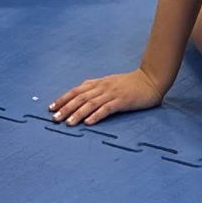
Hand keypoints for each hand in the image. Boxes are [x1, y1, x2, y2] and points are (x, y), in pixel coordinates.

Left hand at [49, 70, 163, 125]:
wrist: (150, 80)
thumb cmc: (129, 83)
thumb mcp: (109, 82)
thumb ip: (95, 87)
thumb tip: (80, 92)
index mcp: (98, 83)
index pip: (76, 90)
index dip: (63, 98)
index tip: (51, 108)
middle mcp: (102, 87)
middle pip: (80, 97)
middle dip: (66, 108)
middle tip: (54, 118)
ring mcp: (112, 93)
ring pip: (91, 103)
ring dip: (78, 113)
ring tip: (68, 123)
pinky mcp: (122, 101)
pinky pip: (107, 108)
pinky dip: (97, 115)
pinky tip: (89, 122)